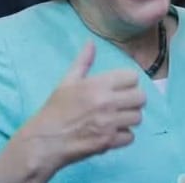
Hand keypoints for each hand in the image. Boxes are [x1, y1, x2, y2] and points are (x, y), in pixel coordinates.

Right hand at [0, 42, 145, 182]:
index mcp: (98, 85)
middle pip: (141, 97)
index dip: (129, 82)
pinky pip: (130, 137)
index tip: (121, 88)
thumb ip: (83, 61)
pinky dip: (123, 137)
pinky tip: (112, 133)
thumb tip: (91, 42)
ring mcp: (109, 123)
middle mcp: (107, 102)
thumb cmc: (56, 109)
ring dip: (129, 118)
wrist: (44, 141)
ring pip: (138, 117)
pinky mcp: (109, 141)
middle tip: (122, 104)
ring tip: (118, 119)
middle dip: (133, 100)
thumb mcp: (67, 82)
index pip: (133, 77)